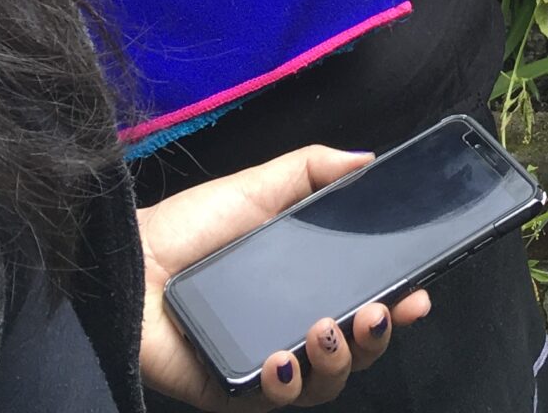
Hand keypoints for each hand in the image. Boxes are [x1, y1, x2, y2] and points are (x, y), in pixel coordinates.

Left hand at [136, 144, 432, 407]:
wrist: (128, 263)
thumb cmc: (189, 228)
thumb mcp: (259, 186)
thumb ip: (313, 170)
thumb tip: (367, 158)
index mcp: (306, 284)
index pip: (365, 301)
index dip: (398, 303)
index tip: (418, 293)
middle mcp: (293, 327)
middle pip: (357, 350)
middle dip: (379, 337)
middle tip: (377, 314)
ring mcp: (267, 364)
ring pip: (327, 382)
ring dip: (339, 361)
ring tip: (325, 331)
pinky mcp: (235, 392)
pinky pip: (276, 403)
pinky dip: (288, 385)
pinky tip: (282, 360)